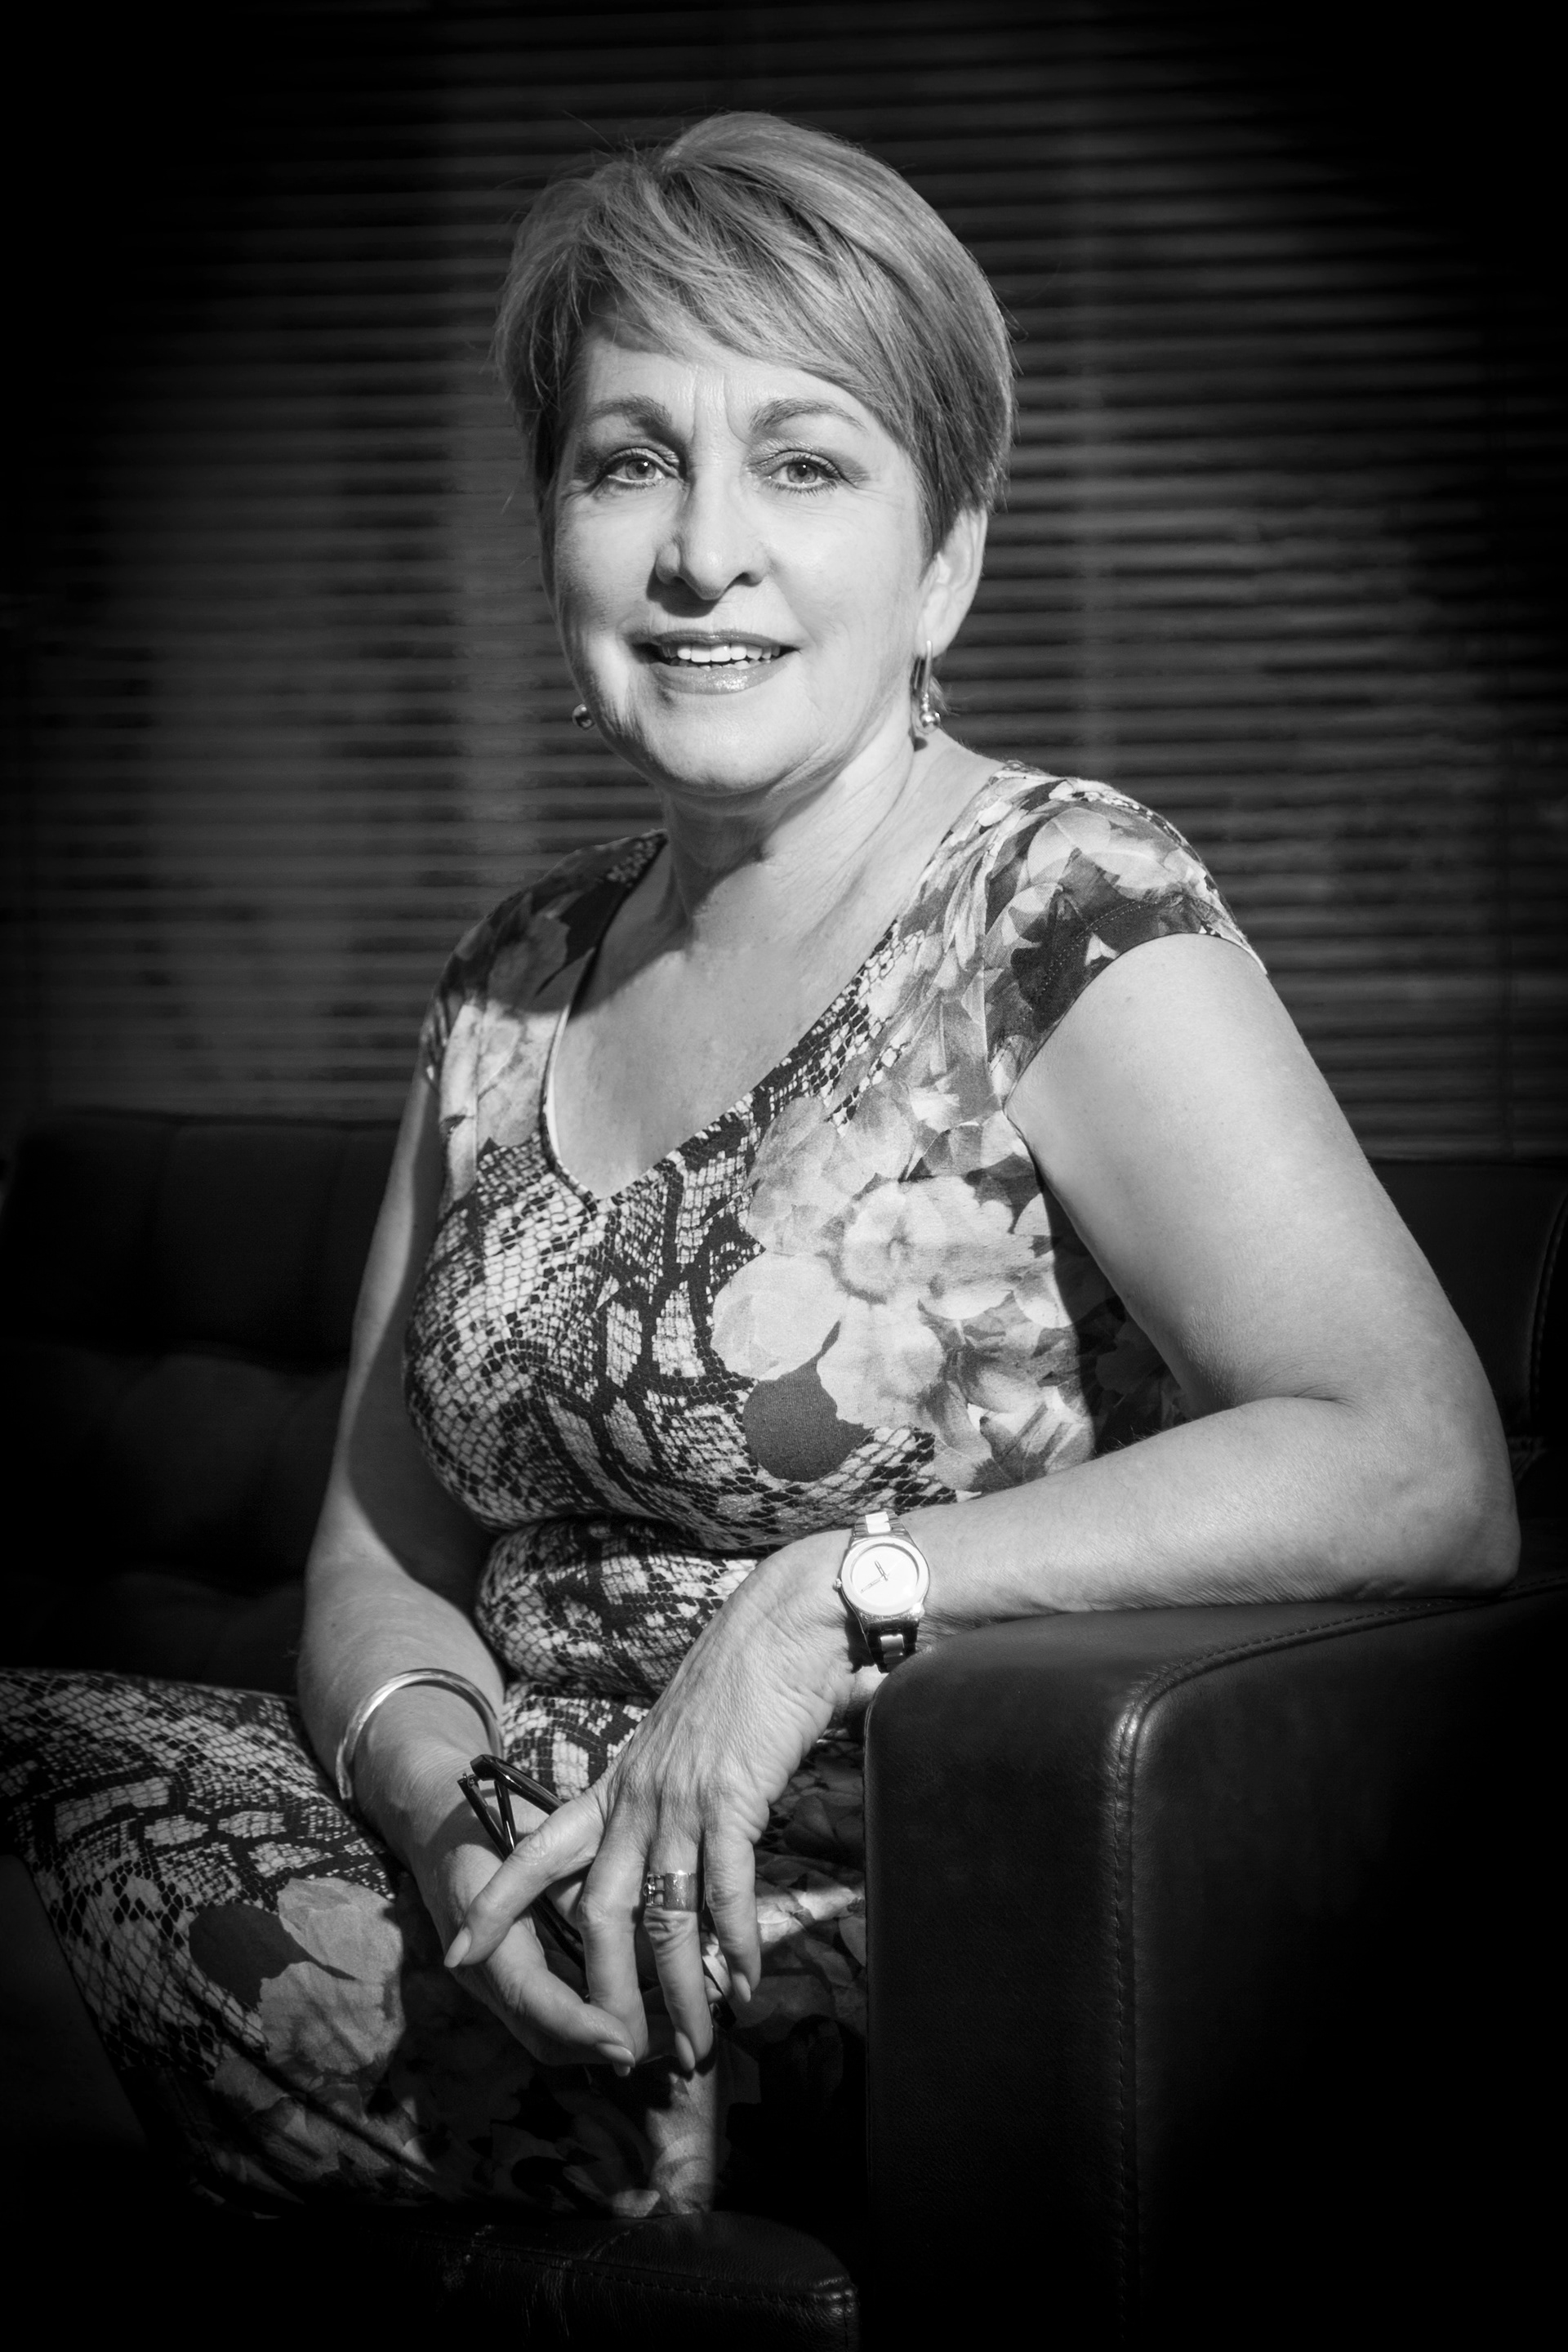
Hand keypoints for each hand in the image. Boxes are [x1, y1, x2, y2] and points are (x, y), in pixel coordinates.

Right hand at [405, 1756, 636, 2068]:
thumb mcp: (529, 1844)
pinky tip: (642, 2016)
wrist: (439, 1832)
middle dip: (603, 2047)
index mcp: (484, 1935)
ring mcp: (493, 1987)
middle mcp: (485, 1975)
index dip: (578, 2025)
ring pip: (550, 2040)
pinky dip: (595, 2028)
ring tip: (666, 2036)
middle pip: (543, 2037)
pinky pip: (552, 2022)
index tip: (626, 2040)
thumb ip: (571, 1888)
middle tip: (667, 2042)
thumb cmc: (490, 1826)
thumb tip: (633, 1929)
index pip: (529, 1999)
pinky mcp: (510, 1986)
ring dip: (606, 2045)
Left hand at [446, 1531, 854, 2071]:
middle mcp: (637, 1798)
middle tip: (621, 2052)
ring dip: (681, 1991)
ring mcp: (681, 1800)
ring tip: (696, 2044)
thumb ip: (668, 1799)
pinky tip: (744, 1982)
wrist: (784, 1623)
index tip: (458, 1953)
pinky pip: (724, 1890)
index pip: (537, 1852)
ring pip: (663, 1917)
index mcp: (617, 1785)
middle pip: (599, 1915)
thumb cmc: (742, 1681)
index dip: (496, 1906)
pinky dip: (733, 1944)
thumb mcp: (682, 1745)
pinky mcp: (731, 1798)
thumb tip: (674, 1853)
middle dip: (605, 1993)